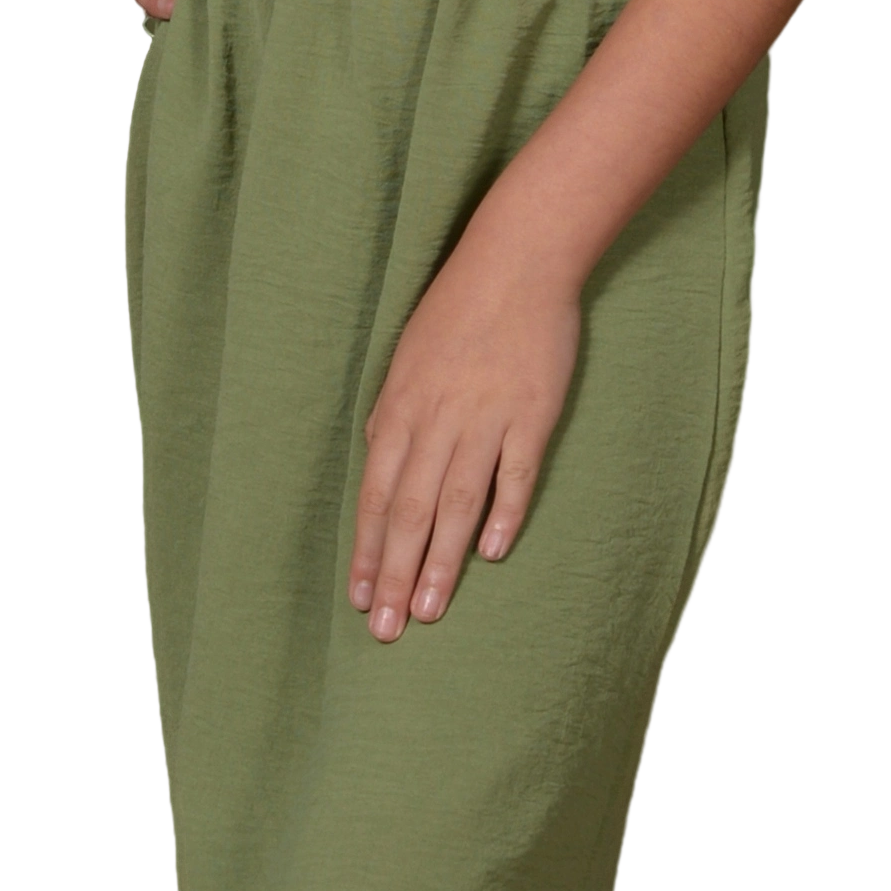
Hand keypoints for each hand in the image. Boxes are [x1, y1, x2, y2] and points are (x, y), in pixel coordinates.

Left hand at [349, 228, 580, 641]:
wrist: (516, 262)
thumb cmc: (457, 308)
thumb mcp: (407, 357)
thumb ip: (394, 415)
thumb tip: (380, 463)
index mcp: (400, 407)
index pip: (375, 493)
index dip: (365, 549)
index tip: (358, 597)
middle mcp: (436, 419)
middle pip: (409, 509)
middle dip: (392, 574)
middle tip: (384, 629)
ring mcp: (485, 417)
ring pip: (455, 503)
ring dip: (439, 560)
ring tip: (427, 610)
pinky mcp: (532, 414)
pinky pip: (514, 473)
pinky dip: (504, 514)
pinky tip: (492, 553)